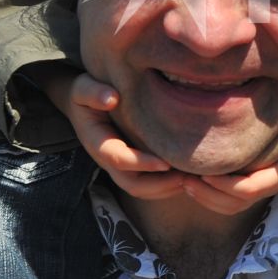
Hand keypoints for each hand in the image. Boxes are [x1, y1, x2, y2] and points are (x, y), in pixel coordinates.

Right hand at [43, 70, 195, 200]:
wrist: (84, 104)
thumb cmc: (86, 94)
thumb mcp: (83, 88)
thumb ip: (92, 93)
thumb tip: (111, 99)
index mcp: (98, 143)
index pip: (119, 159)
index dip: (141, 163)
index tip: (166, 163)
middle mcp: (110, 161)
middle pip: (133, 185)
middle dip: (160, 185)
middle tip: (188, 177)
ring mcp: (122, 167)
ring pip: (144, 190)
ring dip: (168, 188)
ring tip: (195, 178)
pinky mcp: (134, 166)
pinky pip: (150, 185)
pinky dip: (169, 184)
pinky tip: (190, 173)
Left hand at [192, 106, 277, 214]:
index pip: (253, 189)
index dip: (227, 186)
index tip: (205, 173)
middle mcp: (268, 185)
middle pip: (235, 203)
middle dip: (208, 195)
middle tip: (184, 179)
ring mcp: (256, 185)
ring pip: (227, 205)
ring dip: (203, 197)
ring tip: (181, 180)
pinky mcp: (244, 181)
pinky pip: (223, 199)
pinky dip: (205, 193)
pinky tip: (188, 176)